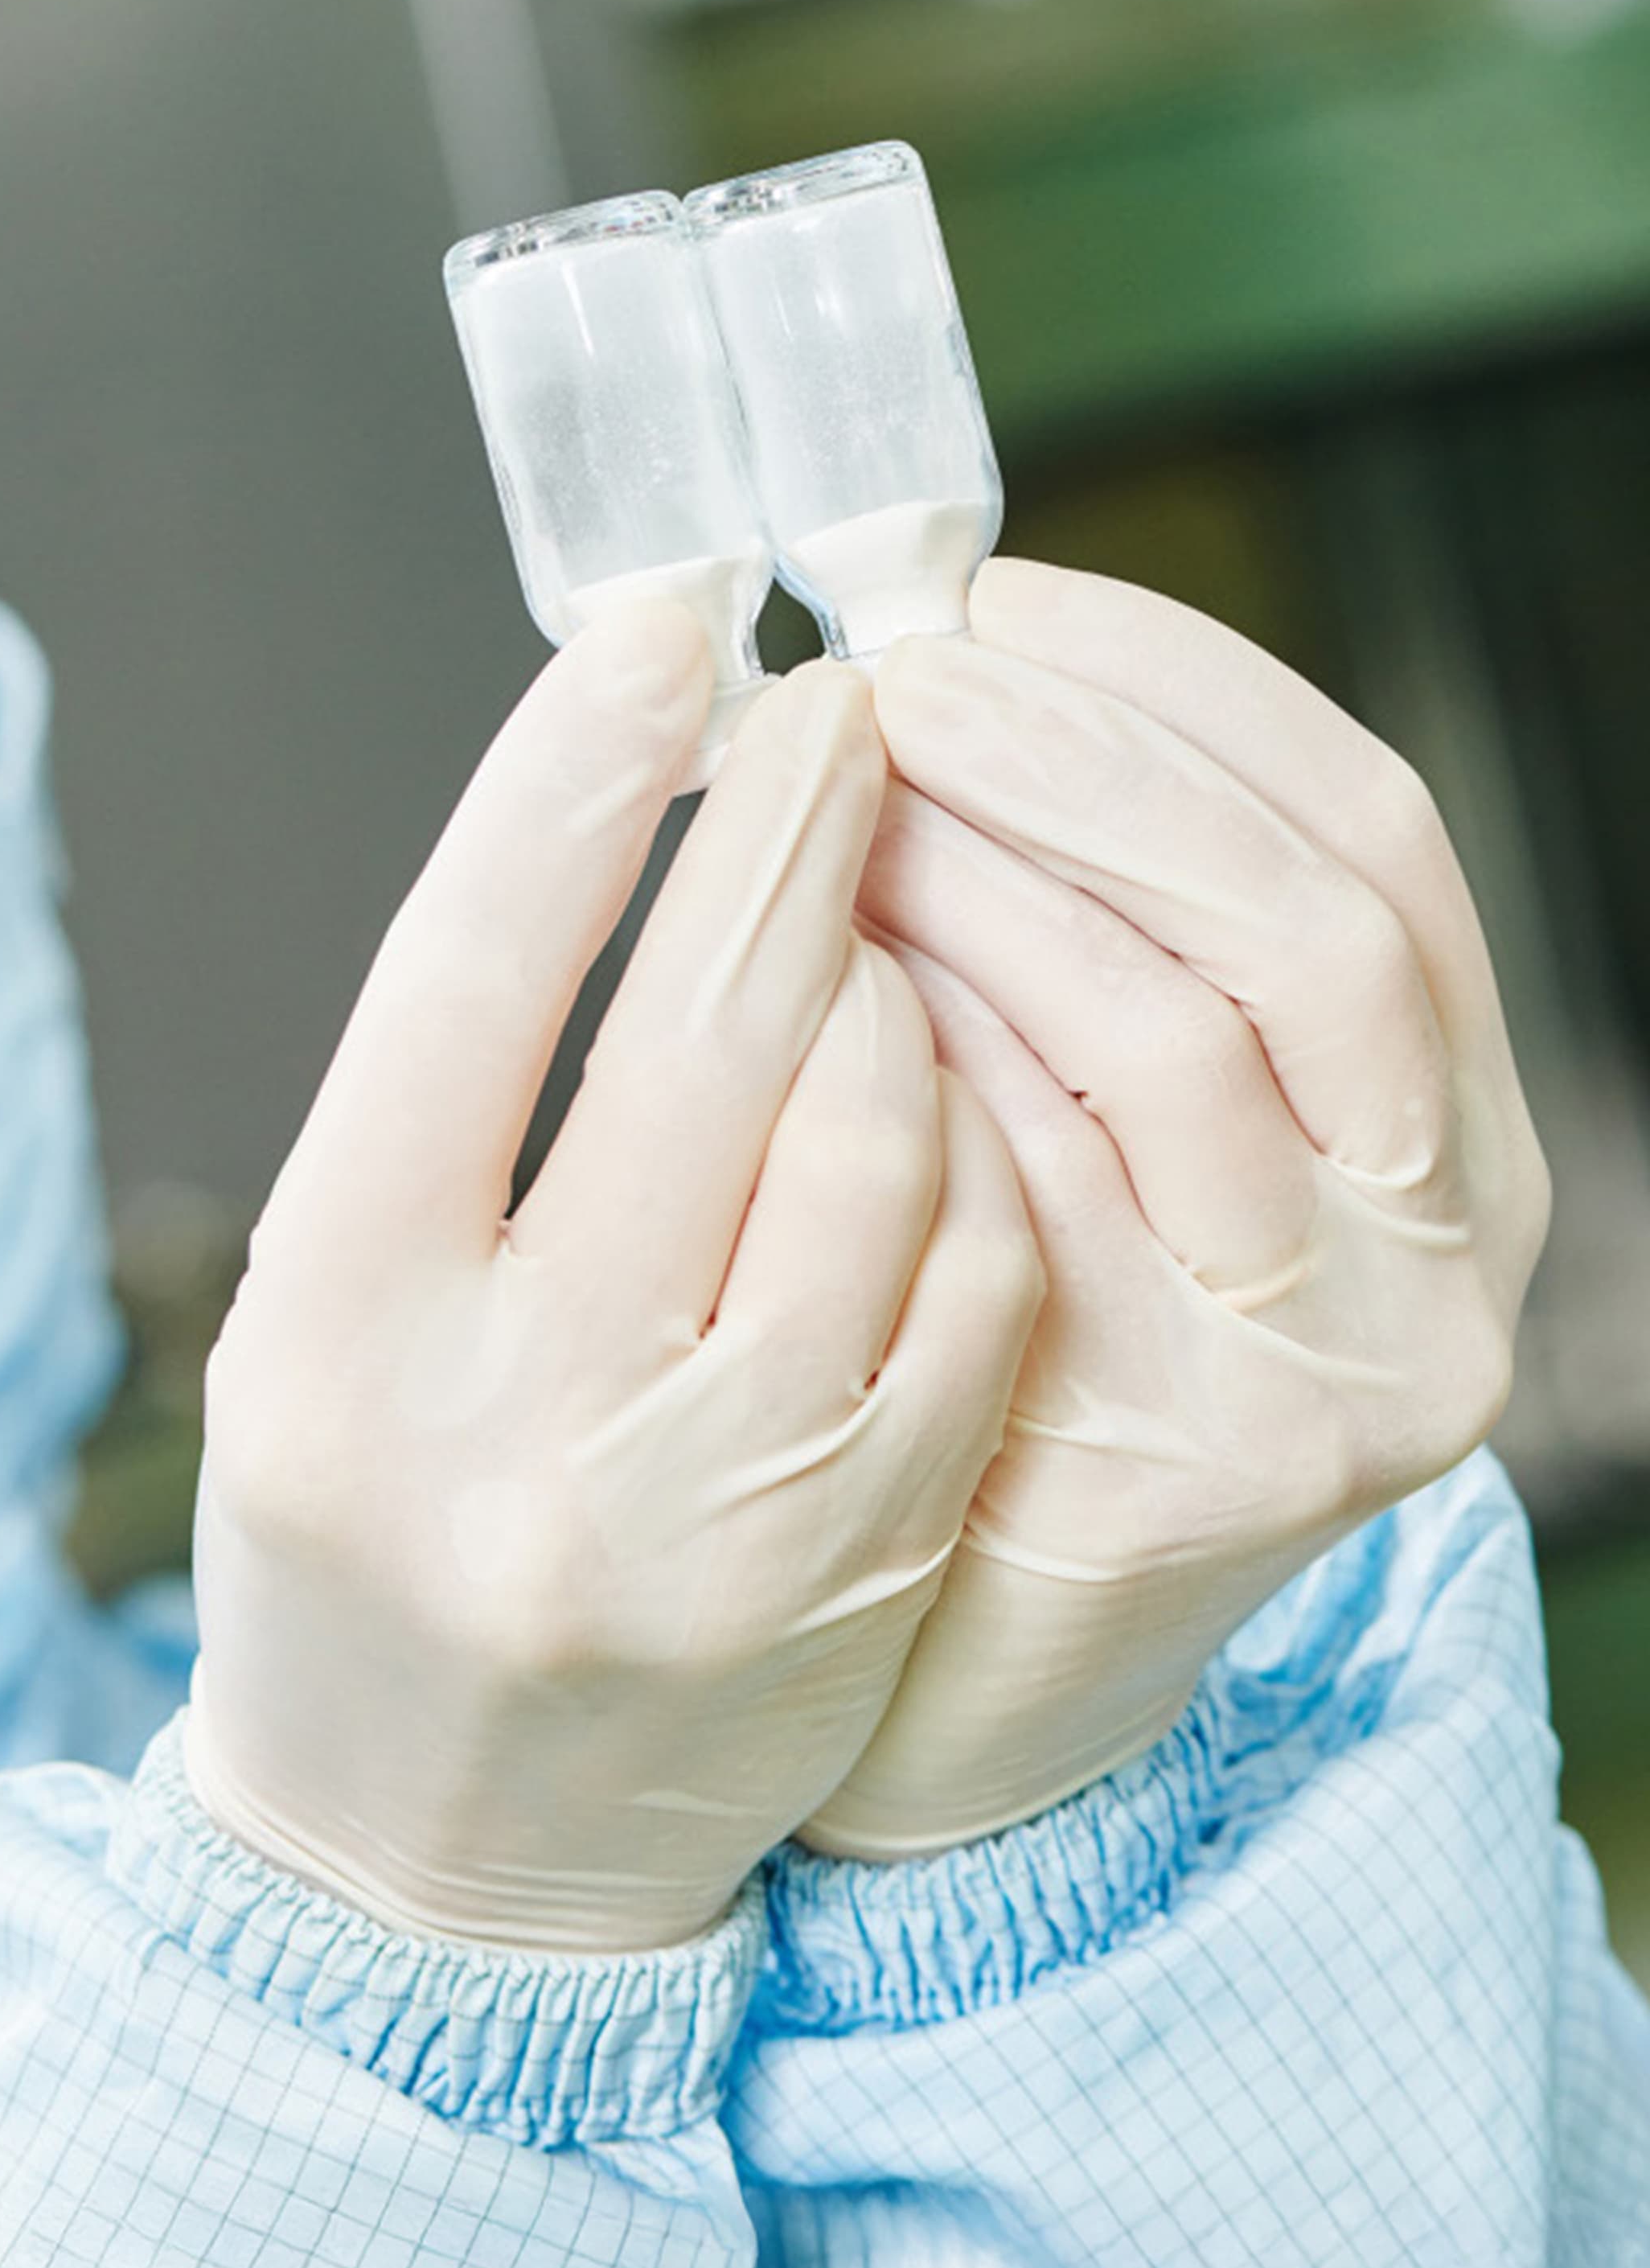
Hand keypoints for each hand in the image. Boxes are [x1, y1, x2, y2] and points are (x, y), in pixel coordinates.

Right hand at [181, 607, 1042, 1951]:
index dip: (573, 778)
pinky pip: (970, 1278)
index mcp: (332, 1334)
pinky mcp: (863, 1555)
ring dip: (888, 977)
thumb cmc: (358, 1536)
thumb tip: (618, 830)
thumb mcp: (309, 1321)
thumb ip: (440, 1112)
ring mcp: (713, 1506)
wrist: (434, 1866)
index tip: (660, 625)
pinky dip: (963, 1142)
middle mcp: (519, 1420)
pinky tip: (924, 1085)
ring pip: (873, 1142)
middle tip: (836, 699)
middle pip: (699, 1042)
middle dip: (789, 828)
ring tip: (856, 918)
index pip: (463, 989)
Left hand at [817, 556, 1549, 1857]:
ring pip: (1172, 1044)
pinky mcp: (1190, 1480)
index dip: (1185, 692)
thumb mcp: (1099, 1135)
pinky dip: (932, 1070)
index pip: (1373, 840)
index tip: (999, 595)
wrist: (954, 1672)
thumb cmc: (999, 1356)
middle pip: (1302, 923)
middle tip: (891, 682)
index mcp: (1447, 1138)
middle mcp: (1437, 1258)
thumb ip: (1088, 951)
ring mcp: (1330, 1381)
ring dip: (985, 887)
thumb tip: (933, 673)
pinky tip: (819, 994)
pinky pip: (1047, 1210)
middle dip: (1079, 766)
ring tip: (828, 817)